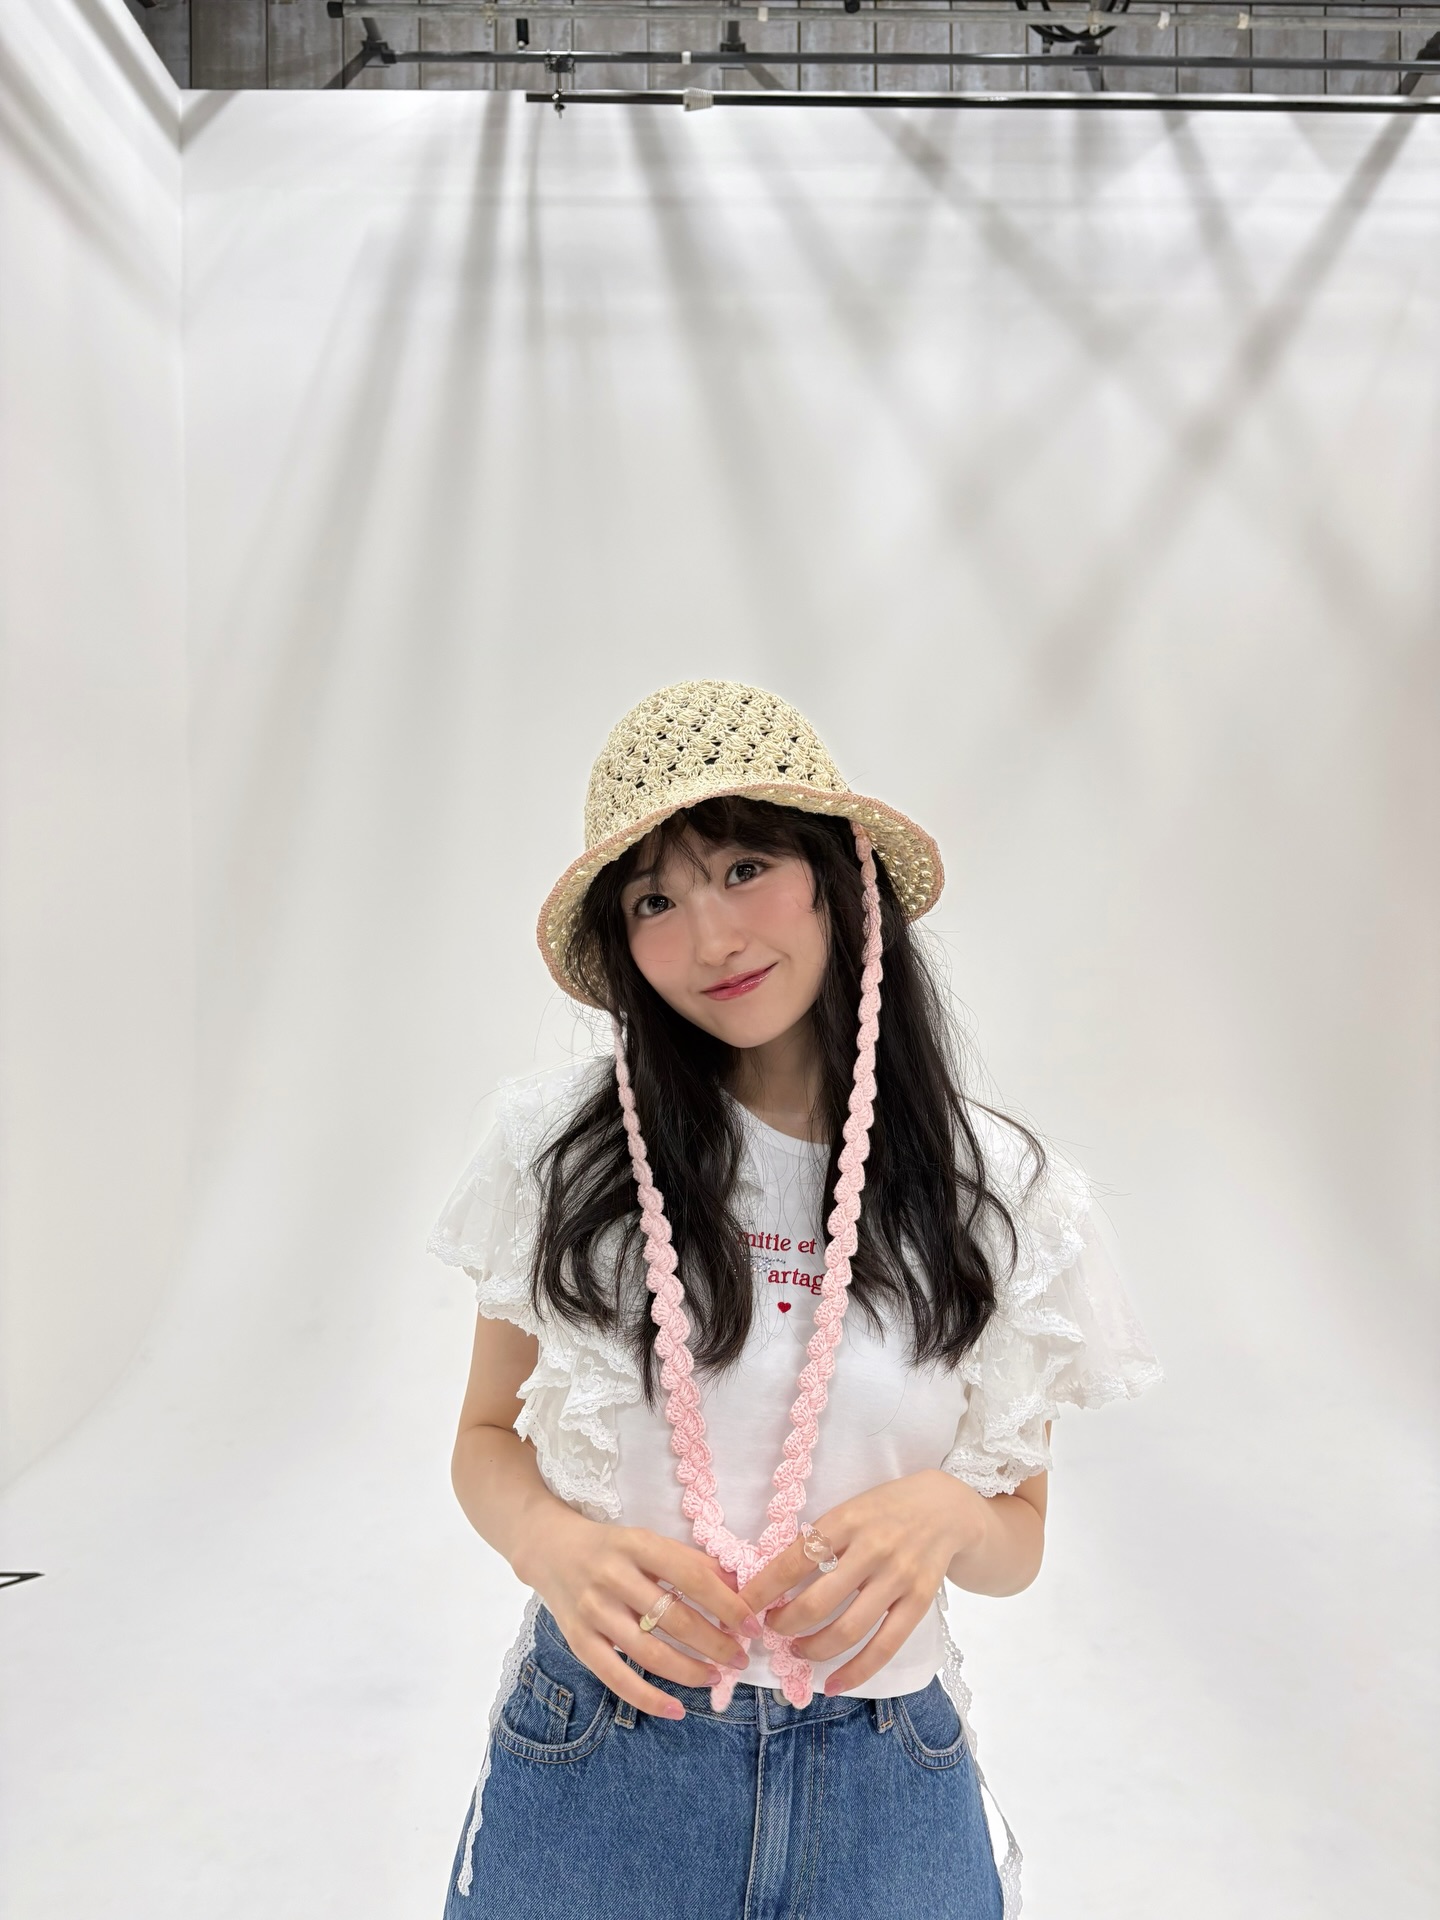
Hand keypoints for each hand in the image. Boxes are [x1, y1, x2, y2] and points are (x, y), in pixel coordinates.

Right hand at [515, 1508, 759, 1720]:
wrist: (549, 1548)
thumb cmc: (612, 1547)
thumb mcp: (648, 1541)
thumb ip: (690, 1562)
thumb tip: (738, 1586)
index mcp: (637, 1544)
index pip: (691, 1577)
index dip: (726, 1604)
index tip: (752, 1625)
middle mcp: (613, 1577)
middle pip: (674, 1618)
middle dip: (715, 1643)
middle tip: (739, 1658)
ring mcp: (593, 1611)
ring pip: (650, 1652)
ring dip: (690, 1671)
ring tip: (715, 1677)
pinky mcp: (578, 1640)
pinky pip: (617, 1678)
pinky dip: (649, 1699)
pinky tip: (677, 1709)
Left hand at [736, 1469, 987, 1694]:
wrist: (948, 1508)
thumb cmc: (885, 1509)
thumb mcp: (849, 1509)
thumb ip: (818, 1539)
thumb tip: (770, 1578)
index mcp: (847, 1520)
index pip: (795, 1560)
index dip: (764, 1589)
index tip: (743, 1606)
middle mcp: (873, 1549)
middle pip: (817, 1601)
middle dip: (784, 1624)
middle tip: (770, 1629)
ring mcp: (898, 1578)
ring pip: (848, 1629)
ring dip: (813, 1649)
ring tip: (796, 1650)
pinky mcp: (919, 1602)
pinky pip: (884, 1647)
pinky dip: (855, 1672)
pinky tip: (833, 1686)